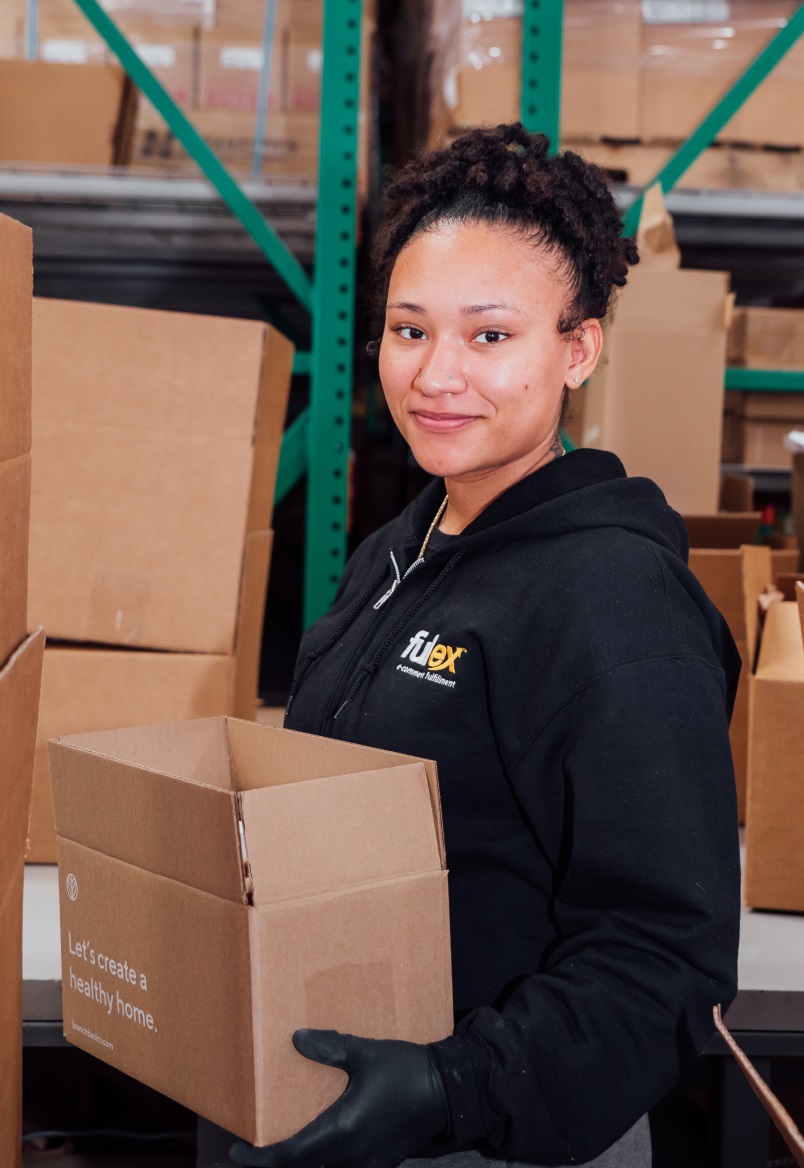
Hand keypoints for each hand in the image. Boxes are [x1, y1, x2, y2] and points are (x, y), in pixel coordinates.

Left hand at [230, 1028, 448, 1167]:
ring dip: (301, 1162)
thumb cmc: (406, 1071)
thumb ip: (330, 1048)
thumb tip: (296, 1038)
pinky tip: (322, 1142)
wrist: (450, 1091)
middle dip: (276, 1162)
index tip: (237, 1152)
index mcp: (341, 1132)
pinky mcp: (382, 1162)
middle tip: (254, 1148)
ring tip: (285, 1143)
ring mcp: (368, 1164)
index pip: (290, 1156)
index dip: (260, 1158)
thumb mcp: (366, 1053)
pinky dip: (325, 1161)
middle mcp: (351, 1156)